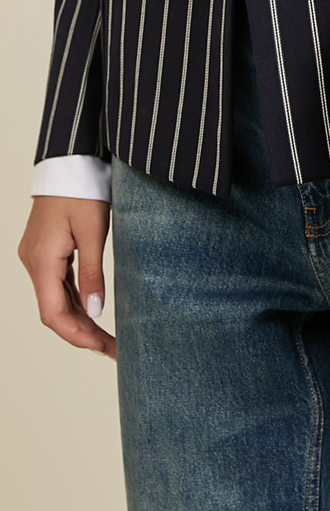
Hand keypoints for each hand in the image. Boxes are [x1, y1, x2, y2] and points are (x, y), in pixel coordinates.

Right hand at [18, 197, 115, 357]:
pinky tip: (92, 311)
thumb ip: (93, 274)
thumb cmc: (82, 190)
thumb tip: (95, 312)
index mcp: (42, 260)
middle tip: (114, 348)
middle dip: (82, 332)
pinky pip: (57, 284)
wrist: (69, 162)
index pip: (53, 314)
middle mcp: (34, 262)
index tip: (104, 348)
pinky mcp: (45, 251)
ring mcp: (37, 257)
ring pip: (55, 299)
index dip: (77, 336)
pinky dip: (74, 301)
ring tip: (107, 336)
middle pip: (54, 311)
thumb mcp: (93, 232)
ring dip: (79, 319)